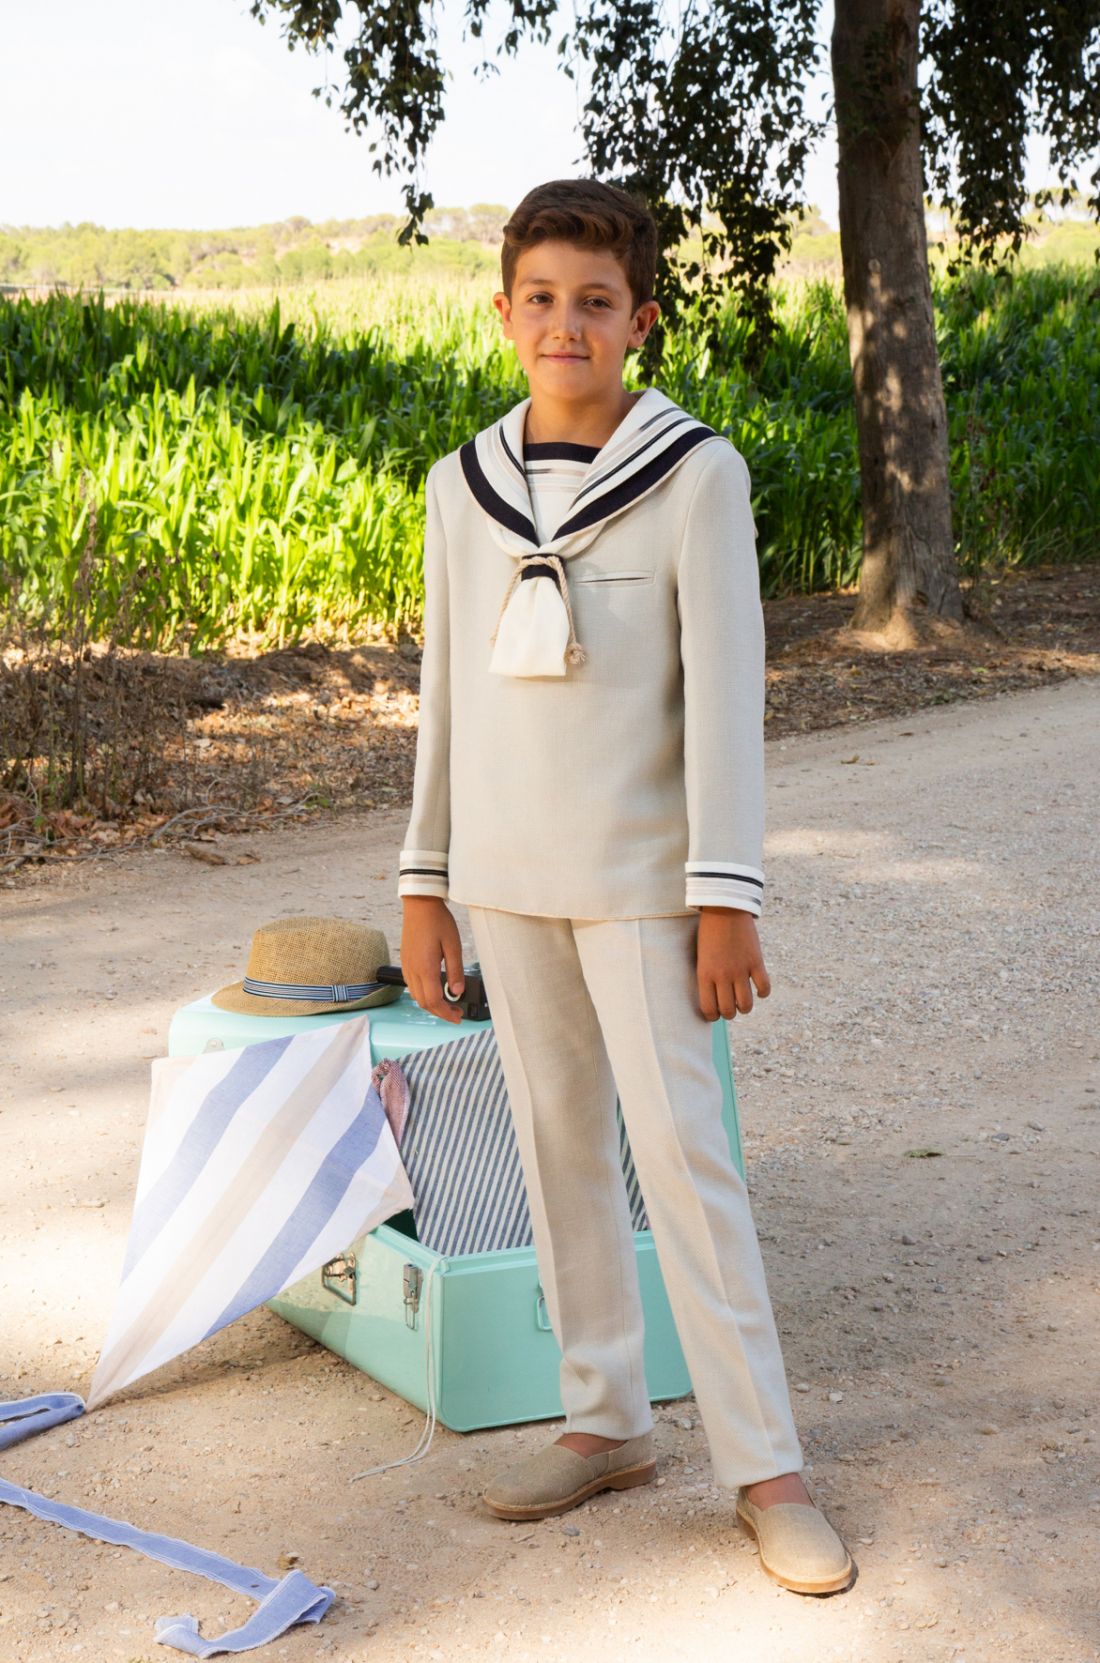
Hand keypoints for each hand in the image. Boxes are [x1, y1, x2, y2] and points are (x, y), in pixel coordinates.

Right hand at [400, 897, 466, 1023]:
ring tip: (448, 1004)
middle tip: (456, 1013)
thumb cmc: (438, 921)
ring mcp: (407, 966)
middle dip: (440, 1012)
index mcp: (425, 968)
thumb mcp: (453, 945)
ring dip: (431, 1004)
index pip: (434, 1001)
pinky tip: (435, 990)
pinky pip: (412, 986)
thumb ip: (456, 971)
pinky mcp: (405, 961)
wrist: (420, 904)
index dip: (446, 1013)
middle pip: (424, 1003)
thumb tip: (457, 992)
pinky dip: (423, 994)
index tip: (458, 1017)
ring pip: (416, 996)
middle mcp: (413, 970)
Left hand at [695, 907, 770, 1021]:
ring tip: (743, 1002)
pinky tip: (759, 990)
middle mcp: (722, 976)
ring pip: (746, 1004)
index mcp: (705, 974)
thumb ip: (708, 975)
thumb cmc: (709, 932)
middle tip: (730, 1007)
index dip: (712, 1015)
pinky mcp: (756, 962)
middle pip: (728, 1010)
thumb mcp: (702, 956)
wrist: (724, 908)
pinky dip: (763, 993)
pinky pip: (764, 988)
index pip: (708, 1009)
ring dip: (745, 1007)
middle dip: (729, 1013)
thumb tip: (715, 995)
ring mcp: (740, 970)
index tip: (715, 1013)